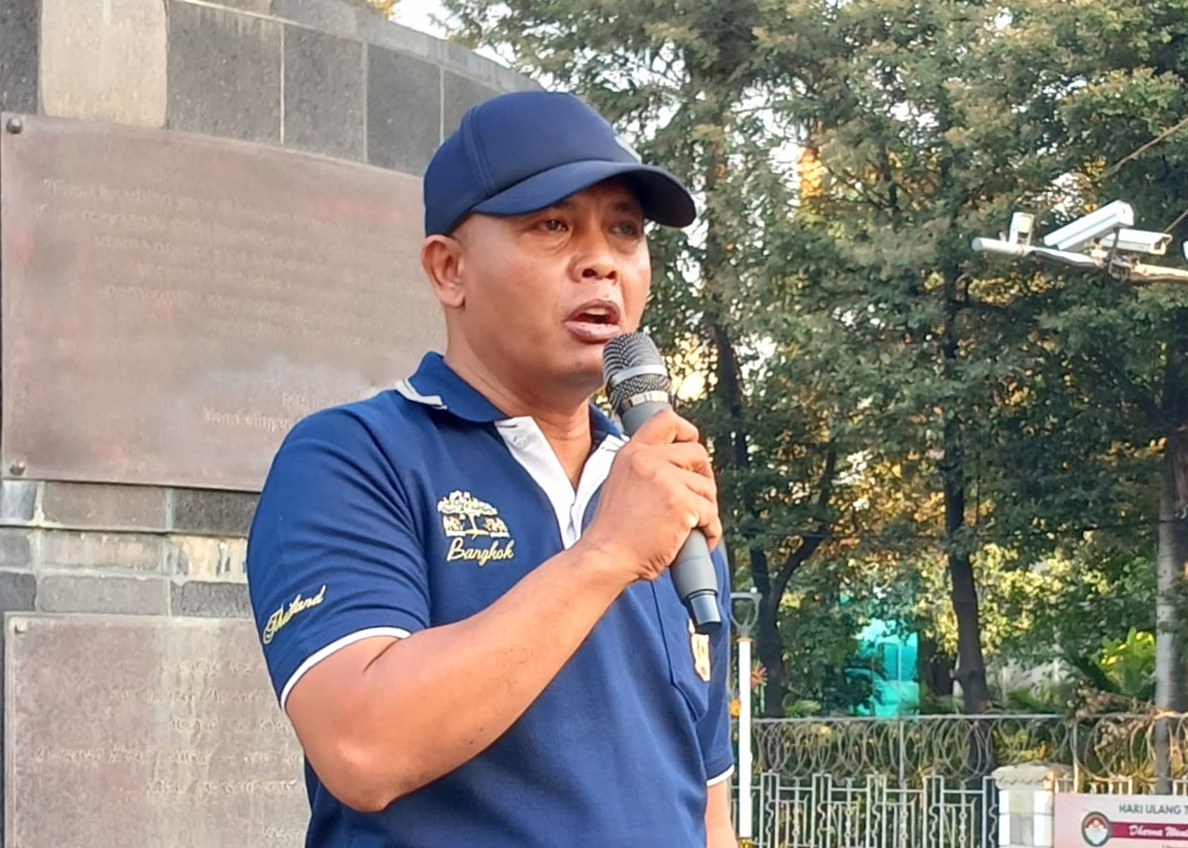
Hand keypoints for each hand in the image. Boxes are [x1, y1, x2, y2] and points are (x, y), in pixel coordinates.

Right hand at [580, 409, 720, 584]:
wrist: (605, 558)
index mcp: (632, 453)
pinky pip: (711, 514)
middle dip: (703, 477)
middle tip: (696, 499)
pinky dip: (710, 531)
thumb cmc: (613, 533)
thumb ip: (646, 469)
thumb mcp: (620, 484)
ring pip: (707, 488)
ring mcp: (666, 480)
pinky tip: (698, 540)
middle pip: (697, 452)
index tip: (690, 453)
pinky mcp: (681, 503)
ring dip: (706, 509)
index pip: (667, 420)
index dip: (687, 432)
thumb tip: (682, 468)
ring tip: (690, 527)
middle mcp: (648, 460)